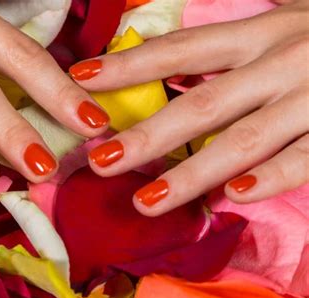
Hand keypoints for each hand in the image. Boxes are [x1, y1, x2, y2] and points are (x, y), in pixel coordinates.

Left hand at [70, 0, 308, 215]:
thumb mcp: (282, 24)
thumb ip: (234, 51)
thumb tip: (174, 77)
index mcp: (262, 32)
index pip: (180, 50)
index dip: (129, 64)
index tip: (82, 78)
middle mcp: (282, 61)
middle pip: (200, 105)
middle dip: (147, 137)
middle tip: (100, 161)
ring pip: (243, 141)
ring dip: (192, 174)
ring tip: (147, 202)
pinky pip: (308, 157)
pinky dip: (273, 178)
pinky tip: (236, 197)